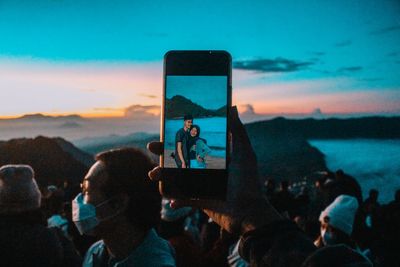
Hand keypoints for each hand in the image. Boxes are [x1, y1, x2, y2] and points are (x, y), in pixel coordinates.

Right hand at [147, 106, 281, 233]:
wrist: (249, 212)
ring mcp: (201, 185)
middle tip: (151, 147)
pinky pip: (184, 200)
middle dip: (163, 153)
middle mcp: (204, 169)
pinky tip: (172, 200)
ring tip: (153, 174)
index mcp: (212, 156)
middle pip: (179, 158)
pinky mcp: (200, 201)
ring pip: (176, 178)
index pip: (191, 143)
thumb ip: (237, 131)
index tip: (165, 129)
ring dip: (163, 176)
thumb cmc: (248, 181)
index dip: (178, 136)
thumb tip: (233, 107)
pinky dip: (176, 201)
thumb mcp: (244, 153)